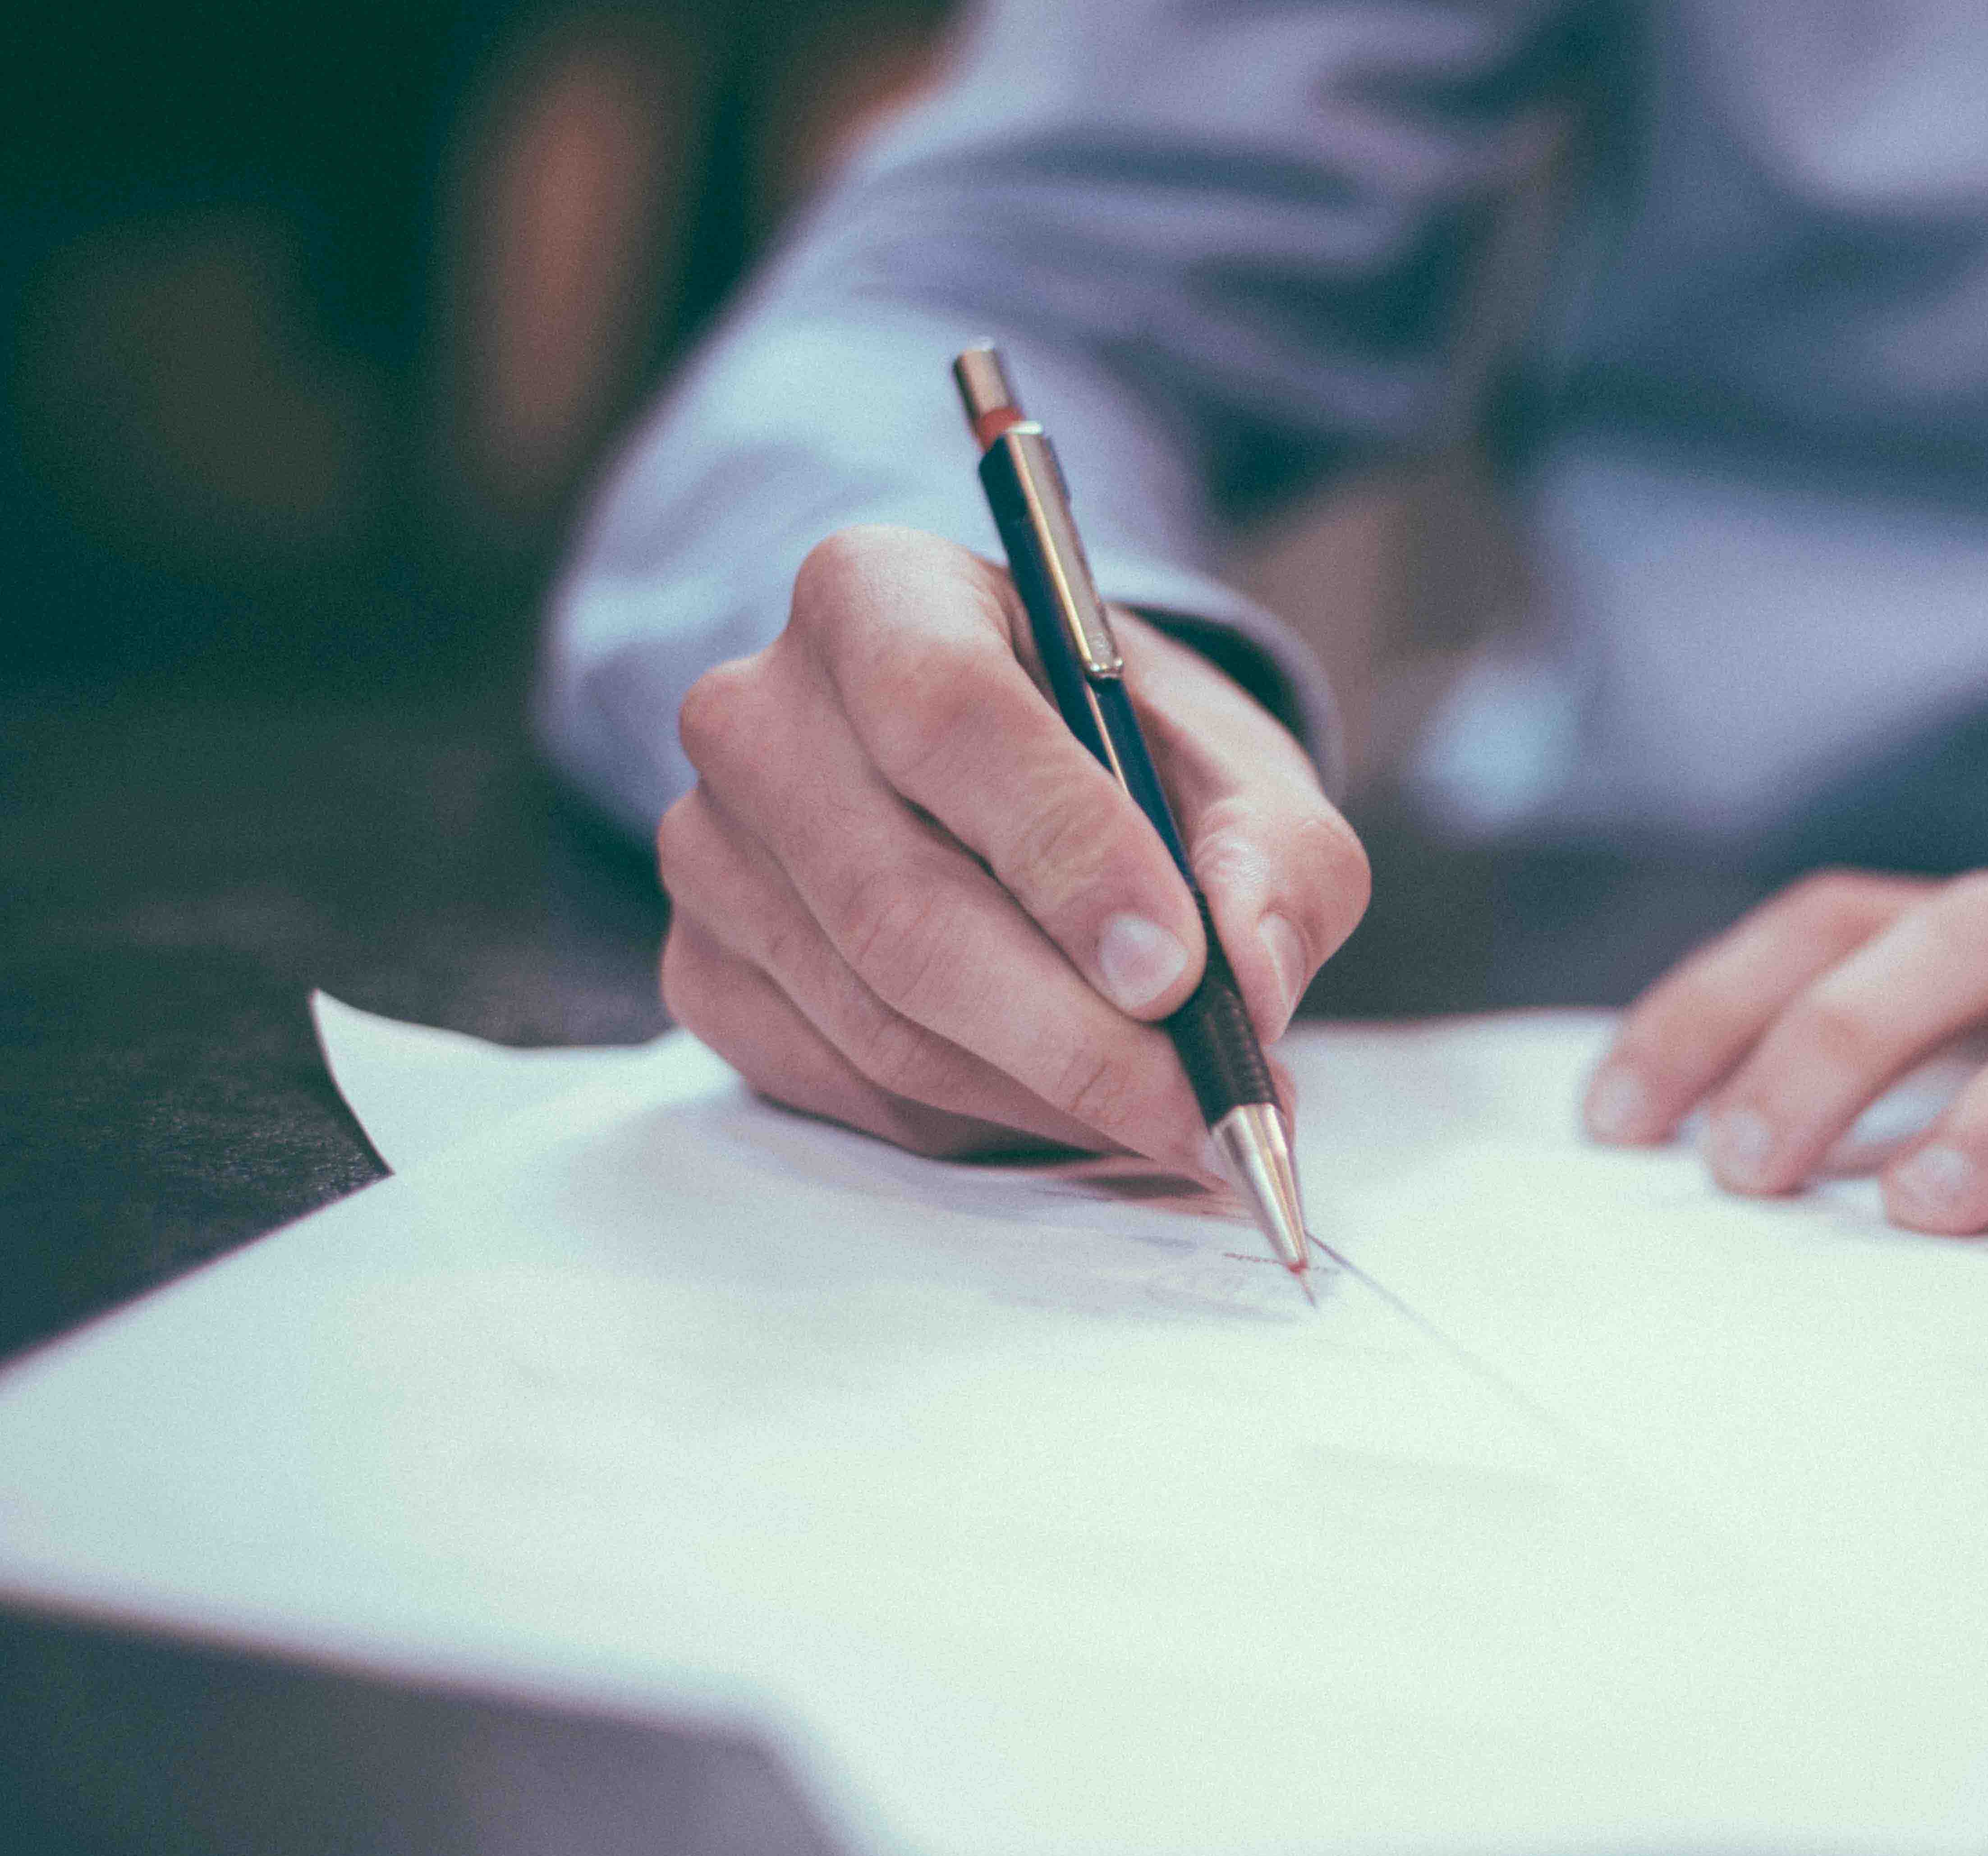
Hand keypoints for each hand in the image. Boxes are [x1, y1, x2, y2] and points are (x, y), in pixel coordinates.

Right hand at [655, 526, 1367, 1167]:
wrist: (1027, 782)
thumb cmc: (1131, 759)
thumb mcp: (1242, 772)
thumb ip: (1275, 861)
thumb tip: (1251, 984)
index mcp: (878, 595)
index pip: (947, 717)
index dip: (1067, 856)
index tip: (1176, 974)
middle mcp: (758, 712)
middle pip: (901, 906)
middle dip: (1076, 1035)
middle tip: (1207, 1109)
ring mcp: (711, 850)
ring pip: (880, 1021)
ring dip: (1046, 1095)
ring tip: (1172, 1115)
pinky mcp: (705, 969)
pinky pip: (846, 1085)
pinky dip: (979, 1122)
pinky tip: (1070, 1105)